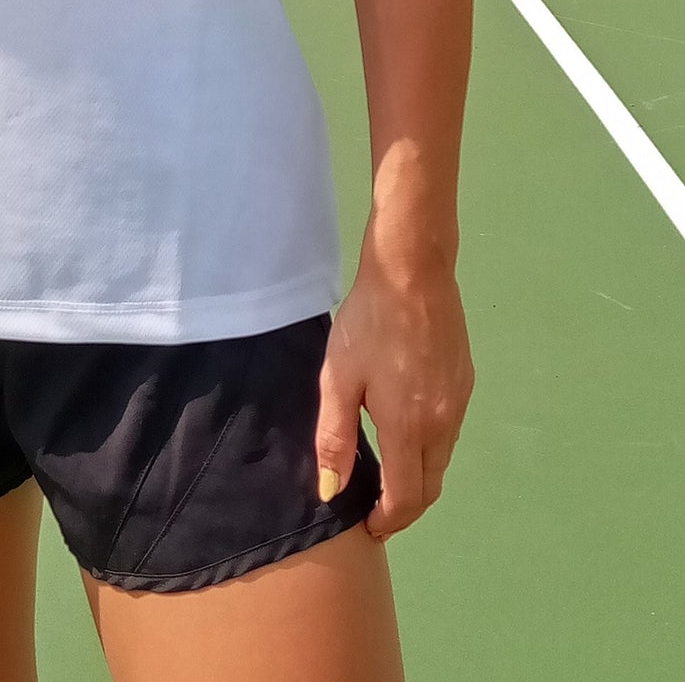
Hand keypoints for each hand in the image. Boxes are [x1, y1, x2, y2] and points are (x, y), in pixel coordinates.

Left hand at [314, 245, 473, 541]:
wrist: (413, 272)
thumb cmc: (369, 323)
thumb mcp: (338, 379)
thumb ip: (335, 437)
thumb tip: (333, 491)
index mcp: (410, 428)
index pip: (406, 498)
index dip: (388, 520)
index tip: (369, 527)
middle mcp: (443, 423)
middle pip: (430, 486)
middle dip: (406, 506)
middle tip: (377, 508)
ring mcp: (459, 402)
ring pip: (442, 459)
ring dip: (419, 476)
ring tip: (388, 471)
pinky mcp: (465, 380)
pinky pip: (449, 431)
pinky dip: (430, 447)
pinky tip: (407, 429)